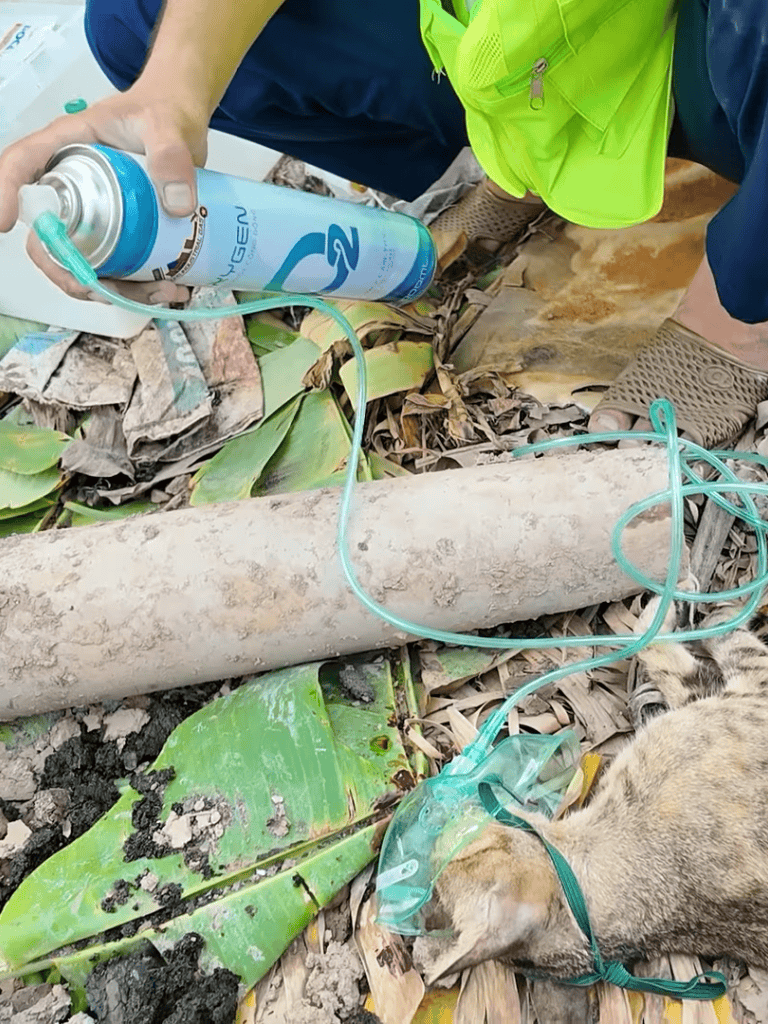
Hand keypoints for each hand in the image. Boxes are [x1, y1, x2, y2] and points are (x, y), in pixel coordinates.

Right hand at [0, 84, 209, 304]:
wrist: (185, 122)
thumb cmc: (164, 110)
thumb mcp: (167, 125)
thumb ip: (172, 154)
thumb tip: (178, 204)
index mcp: (67, 146)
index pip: (21, 165)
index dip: (5, 193)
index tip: (4, 223)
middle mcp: (73, 183)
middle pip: (50, 235)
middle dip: (72, 272)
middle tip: (104, 290)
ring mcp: (96, 211)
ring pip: (87, 260)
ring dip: (117, 289)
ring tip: (161, 292)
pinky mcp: (121, 229)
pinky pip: (119, 266)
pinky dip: (140, 287)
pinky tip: (171, 289)